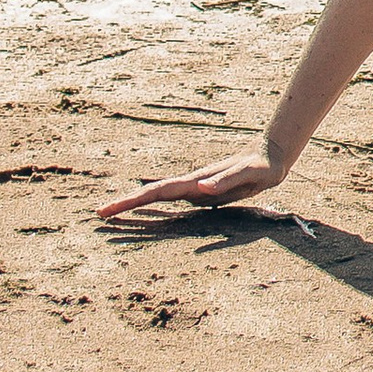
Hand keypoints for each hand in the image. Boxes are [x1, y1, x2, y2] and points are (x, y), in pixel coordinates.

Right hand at [99, 148, 288, 221]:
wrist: (272, 156)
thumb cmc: (261, 166)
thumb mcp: (248, 175)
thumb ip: (225, 181)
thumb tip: (201, 189)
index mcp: (196, 182)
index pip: (157, 193)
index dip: (132, 201)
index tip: (108, 209)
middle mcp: (191, 185)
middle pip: (152, 196)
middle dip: (126, 205)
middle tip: (100, 214)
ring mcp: (195, 189)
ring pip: (159, 199)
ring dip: (136, 207)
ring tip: (114, 215)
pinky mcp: (203, 194)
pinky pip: (173, 202)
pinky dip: (156, 208)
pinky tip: (148, 214)